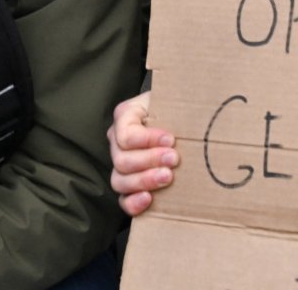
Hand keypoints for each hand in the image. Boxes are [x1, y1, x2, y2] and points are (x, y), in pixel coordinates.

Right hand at [109, 93, 177, 217]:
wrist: (180, 127)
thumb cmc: (174, 111)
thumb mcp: (169, 99)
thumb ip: (168, 95)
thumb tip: (175, 94)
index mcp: (124, 117)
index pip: (126, 134)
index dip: (147, 140)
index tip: (171, 139)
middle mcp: (117, 141)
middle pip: (121, 159)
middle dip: (150, 160)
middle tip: (174, 159)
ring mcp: (121, 166)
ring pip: (119, 180)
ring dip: (144, 180)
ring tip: (168, 177)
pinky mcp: (129, 188)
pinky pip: (123, 200)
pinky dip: (134, 202)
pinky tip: (149, 199)